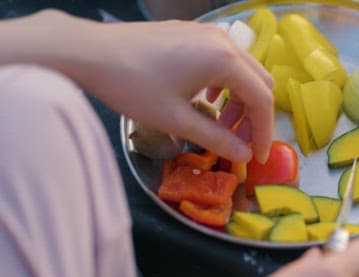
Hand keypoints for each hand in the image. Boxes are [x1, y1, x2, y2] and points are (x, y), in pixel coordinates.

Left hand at [0, 10, 272, 162]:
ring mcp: (208, 33)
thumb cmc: (132, 86)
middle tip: (241, 143)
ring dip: (240, 100)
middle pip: (259, 82)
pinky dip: (226, 84)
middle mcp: (223, 41)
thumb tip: (244, 156)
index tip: (258, 157)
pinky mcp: (194, 33)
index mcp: (224, 60)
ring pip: (244, 70)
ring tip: (222, 125)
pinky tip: (207, 98)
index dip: (264, 131)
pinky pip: (225, 59)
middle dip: (255, 116)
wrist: (89, 51)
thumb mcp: (176, 120)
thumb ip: (216, 138)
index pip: (262, 99)